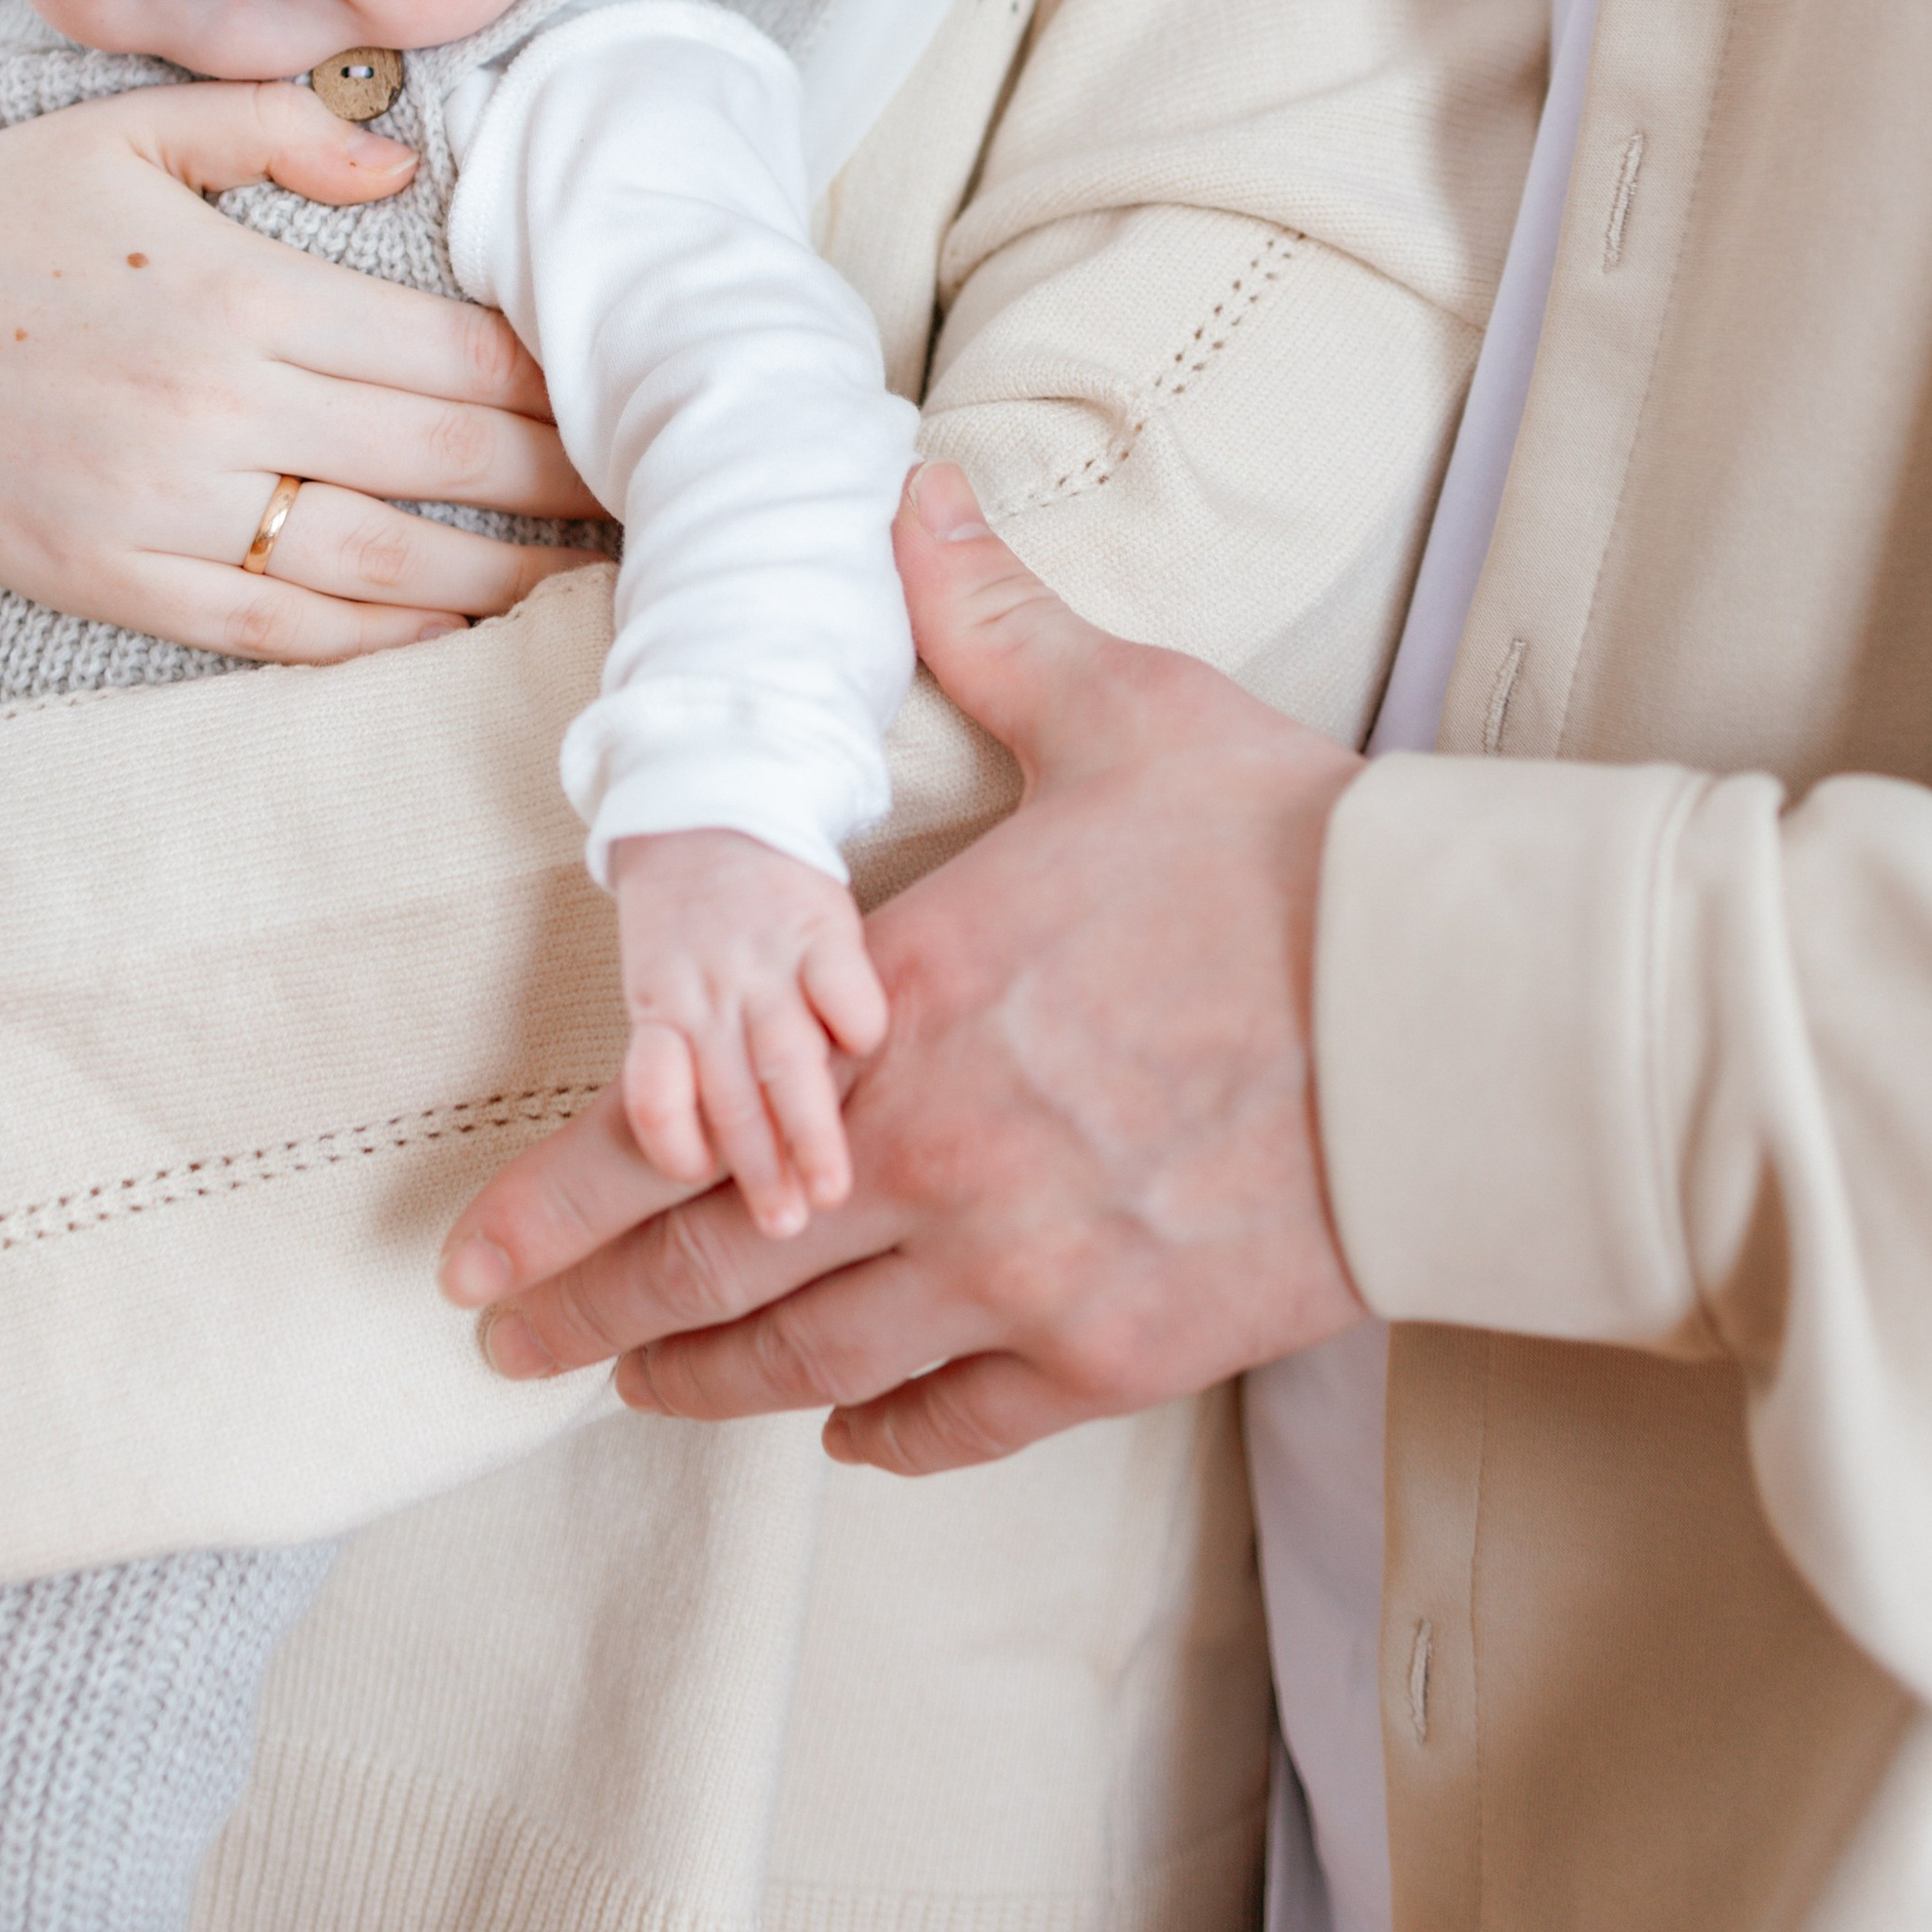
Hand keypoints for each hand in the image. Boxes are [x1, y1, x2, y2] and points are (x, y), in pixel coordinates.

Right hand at [0, 83, 603, 658]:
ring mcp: (163, 506)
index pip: (447, 349)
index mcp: (240, 291)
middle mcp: (215, 405)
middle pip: (439, 456)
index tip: (629, 395)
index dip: (554, 383)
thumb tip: (405, 161)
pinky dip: (373, 641)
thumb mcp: (128, 129)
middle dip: (560, 482)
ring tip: (581, 580)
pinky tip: (449, 630)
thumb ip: (279, 128)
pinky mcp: (113, 579)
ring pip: (374, 561)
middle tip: (649, 497)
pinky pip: (272, 628)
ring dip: (494, 577)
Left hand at [440, 464, 1368, 1471]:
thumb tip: (907, 498)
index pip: (668, 1132)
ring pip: (813, 1365)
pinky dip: (883, 1434)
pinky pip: (961, 1424)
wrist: (1456, 1012)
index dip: (554, 1204)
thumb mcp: (1122, 710)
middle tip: (503, 1346)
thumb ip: (987, 622)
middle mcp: (932, 1163)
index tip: (475, 1251)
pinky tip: (845, 1434)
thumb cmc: (1289, 852)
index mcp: (906, 1010)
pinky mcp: (1117, 1351)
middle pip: (709, 1273)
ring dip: (704, 1383)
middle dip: (587, 1314)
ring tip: (636, 1391)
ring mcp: (1022, 1276)